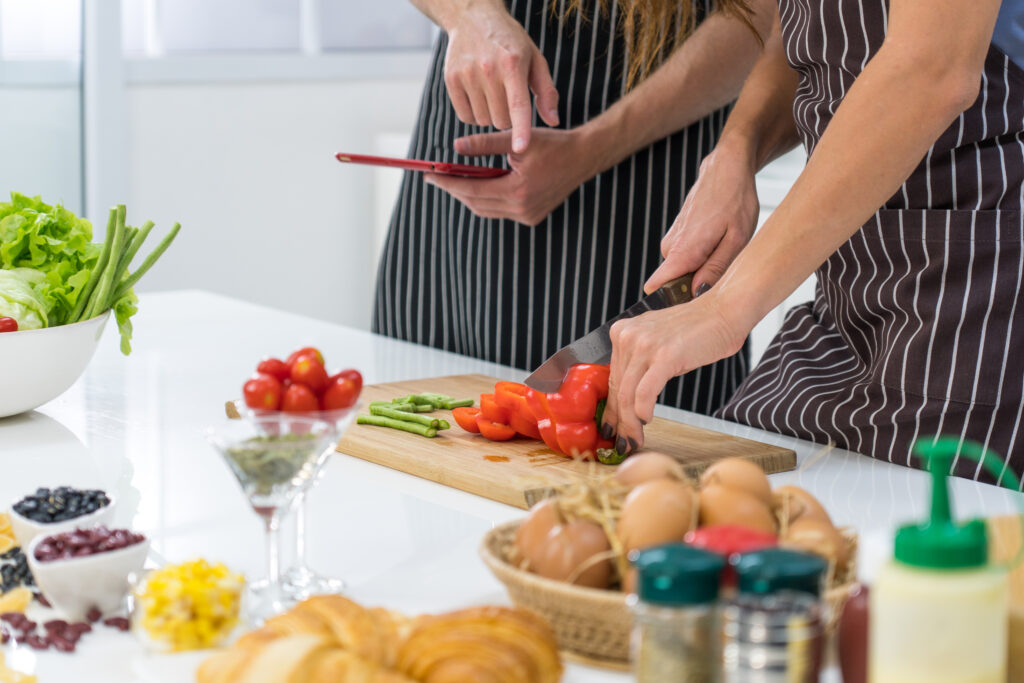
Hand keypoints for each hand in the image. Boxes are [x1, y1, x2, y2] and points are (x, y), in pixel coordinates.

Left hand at [424, 128, 592, 225]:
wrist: (583, 157)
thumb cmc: (552, 144)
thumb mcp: (517, 140)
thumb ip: (484, 144)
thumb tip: (455, 146)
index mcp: (518, 190)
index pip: (472, 189)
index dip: (448, 183)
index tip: (429, 176)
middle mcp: (522, 209)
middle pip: (476, 203)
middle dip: (454, 190)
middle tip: (436, 177)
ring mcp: (527, 216)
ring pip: (486, 209)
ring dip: (469, 196)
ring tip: (454, 180)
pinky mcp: (532, 217)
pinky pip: (499, 211)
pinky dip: (486, 199)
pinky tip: (479, 185)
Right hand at [444, 5, 559, 152]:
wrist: (473, 17)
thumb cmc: (510, 42)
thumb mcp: (535, 59)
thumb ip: (546, 92)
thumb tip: (553, 121)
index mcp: (513, 64)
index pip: (518, 105)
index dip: (521, 129)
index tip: (520, 148)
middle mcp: (488, 70)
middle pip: (501, 121)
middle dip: (507, 118)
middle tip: (507, 97)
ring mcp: (467, 75)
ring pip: (483, 121)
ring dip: (490, 115)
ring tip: (492, 92)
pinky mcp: (451, 79)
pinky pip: (465, 116)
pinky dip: (473, 113)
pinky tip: (478, 95)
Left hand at [600, 290, 746, 452]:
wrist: (724, 311)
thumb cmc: (696, 330)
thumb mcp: (657, 342)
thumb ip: (640, 363)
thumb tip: (629, 400)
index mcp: (622, 332)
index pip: (612, 378)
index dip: (612, 407)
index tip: (612, 426)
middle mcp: (628, 336)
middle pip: (617, 388)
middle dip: (620, 421)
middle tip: (624, 441)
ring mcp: (645, 345)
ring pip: (627, 394)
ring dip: (631, 423)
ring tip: (636, 439)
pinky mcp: (664, 355)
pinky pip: (645, 392)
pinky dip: (643, 410)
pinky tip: (647, 419)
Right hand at [644, 144, 759, 294]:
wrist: (725, 170)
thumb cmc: (735, 201)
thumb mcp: (736, 239)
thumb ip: (715, 269)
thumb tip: (697, 293)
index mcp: (684, 250)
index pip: (658, 285)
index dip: (672, 302)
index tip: (690, 309)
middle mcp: (671, 247)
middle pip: (676, 283)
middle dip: (697, 285)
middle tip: (725, 273)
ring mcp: (671, 241)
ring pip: (682, 271)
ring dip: (701, 270)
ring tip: (724, 253)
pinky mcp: (675, 237)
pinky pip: (684, 260)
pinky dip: (700, 259)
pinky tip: (717, 244)